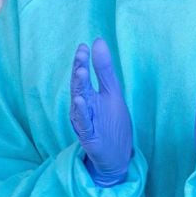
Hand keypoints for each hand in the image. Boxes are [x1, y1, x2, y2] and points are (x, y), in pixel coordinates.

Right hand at [70, 39, 132, 186]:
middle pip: (79, 87)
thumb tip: (97, 40)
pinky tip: (81, 101)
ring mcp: (85, 122)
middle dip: (79, 70)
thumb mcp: (111, 92)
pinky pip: (84, 124)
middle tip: (80, 54)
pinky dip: (81, 113)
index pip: (83, 76)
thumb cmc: (111, 122)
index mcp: (88, 96)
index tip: (83, 46)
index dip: (82, 61)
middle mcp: (83, 108)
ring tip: (80, 72)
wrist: (116, 156)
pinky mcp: (90, 137)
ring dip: (79, 89)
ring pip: (79, 104)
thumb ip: (103, 69)